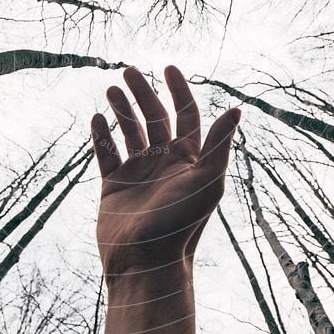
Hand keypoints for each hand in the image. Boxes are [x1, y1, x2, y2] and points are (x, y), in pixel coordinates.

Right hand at [91, 64, 240, 282]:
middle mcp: (164, 164)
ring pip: (130, 132)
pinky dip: (101, 135)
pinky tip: (97, 118)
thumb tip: (237, 109)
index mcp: (189, 160)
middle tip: (128, 71)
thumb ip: (219, 144)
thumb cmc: (180, 225)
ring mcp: (138, 174)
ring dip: (122, 110)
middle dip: (143, 93)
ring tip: (111, 88)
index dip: (179, 90)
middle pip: (155, 118)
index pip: (186, 115)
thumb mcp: (205, 182)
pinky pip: (107, 154)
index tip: (168, 68)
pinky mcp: (114, 187)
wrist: (144, 265)